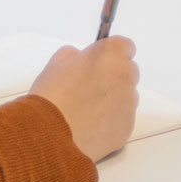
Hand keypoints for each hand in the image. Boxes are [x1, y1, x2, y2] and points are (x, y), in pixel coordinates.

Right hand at [29, 37, 139, 161]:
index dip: (112, 54)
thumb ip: (72, 56)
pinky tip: (89, 127)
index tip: (99, 62)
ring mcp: (129, 103)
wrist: (51, 135)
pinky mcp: (128, 126)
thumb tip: (78, 58)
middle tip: (90, 88)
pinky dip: (111, 121)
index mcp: (110, 55)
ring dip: (113, 100)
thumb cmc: (51, 96)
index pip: (125, 46)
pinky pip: (122, 119)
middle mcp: (126, 76)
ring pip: (127, 97)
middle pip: (128, 72)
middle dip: (113, 77)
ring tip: (86, 112)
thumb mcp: (55, 65)